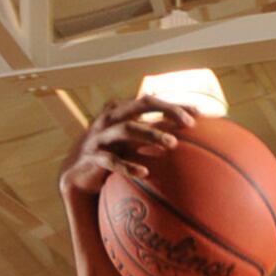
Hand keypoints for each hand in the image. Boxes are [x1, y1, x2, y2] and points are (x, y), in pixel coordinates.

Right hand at [59, 95, 193, 197]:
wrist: (77, 175)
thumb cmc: (111, 156)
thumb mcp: (130, 143)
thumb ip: (151, 136)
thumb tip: (185, 142)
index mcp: (121, 110)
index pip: (151, 101)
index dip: (174, 104)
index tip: (199, 113)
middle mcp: (110, 118)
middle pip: (140, 105)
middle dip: (166, 111)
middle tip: (189, 124)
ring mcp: (100, 136)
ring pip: (128, 129)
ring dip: (152, 135)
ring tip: (173, 144)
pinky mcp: (93, 157)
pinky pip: (112, 160)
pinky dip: (128, 166)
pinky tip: (144, 172)